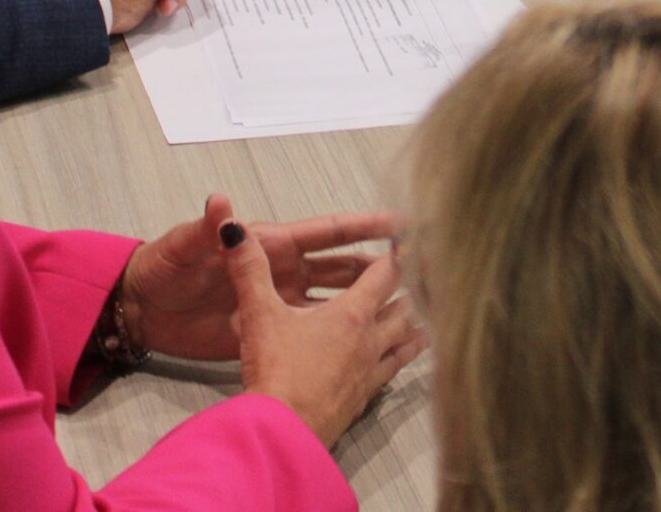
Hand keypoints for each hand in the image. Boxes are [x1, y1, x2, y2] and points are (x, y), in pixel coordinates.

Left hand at [120, 197, 397, 362]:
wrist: (140, 312)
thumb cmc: (164, 268)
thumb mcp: (185, 246)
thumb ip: (207, 229)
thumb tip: (220, 202)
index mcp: (272, 244)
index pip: (328, 232)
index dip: (364, 226)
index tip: (402, 222)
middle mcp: (284, 272)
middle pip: (341, 268)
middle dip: (378, 265)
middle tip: (419, 270)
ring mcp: (278, 304)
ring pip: (333, 302)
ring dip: (364, 303)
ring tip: (403, 309)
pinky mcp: (268, 334)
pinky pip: (310, 334)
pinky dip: (337, 337)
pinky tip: (363, 347)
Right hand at [224, 203, 424, 444]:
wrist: (282, 432)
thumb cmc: (276, 373)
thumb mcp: (259, 315)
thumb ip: (249, 270)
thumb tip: (233, 229)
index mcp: (351, 315)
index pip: (385, 276)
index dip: (400, 255)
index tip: (412, 242)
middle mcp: (368, 341)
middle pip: (401, 311)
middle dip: (412, 293)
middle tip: (426, 280)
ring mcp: (368, 374)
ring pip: (402, 345)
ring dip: (413, 331)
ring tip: (425, 324)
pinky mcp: (361, 401)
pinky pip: (387, 377)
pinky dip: (396, 365)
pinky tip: (393, 369)